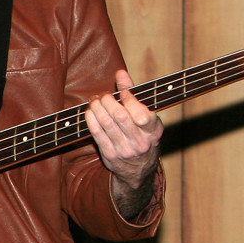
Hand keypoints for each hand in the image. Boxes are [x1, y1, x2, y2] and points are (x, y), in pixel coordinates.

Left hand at [85, 69, 162, 218]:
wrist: (139, 170)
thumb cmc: (142, 134)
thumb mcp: (146, 117)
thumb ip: (134, 94)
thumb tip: (120, 72)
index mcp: (154, 131)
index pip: (141, 115)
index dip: (129, 100)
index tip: (122, 93)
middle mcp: (141, 142)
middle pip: (120, 117)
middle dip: (108, 102)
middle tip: (104, 96)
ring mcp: (125, 150)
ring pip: (107, 124)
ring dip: (97, 109)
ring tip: (95, 101)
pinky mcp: (110, 155)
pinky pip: (98, 135)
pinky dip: (91, 120)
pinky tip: (90, 112)